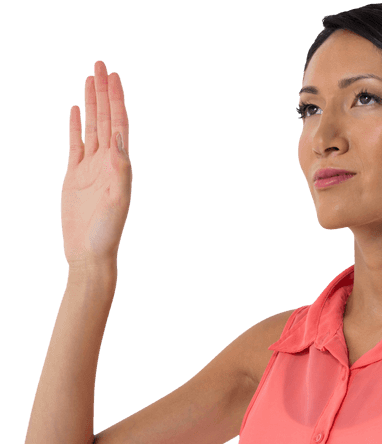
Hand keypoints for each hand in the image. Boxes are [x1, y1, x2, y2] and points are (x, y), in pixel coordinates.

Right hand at [61, 59, 131, 269]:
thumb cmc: (107, 232)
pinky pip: (75, 144)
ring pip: (91, 127)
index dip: (117, 100)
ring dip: (91, 103)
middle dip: (104, 92)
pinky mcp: (74, 177)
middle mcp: (107, 164)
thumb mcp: (118, 200)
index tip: (114, 76)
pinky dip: (76, 126)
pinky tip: (76, 110)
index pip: (119, 125)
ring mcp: (90, 169)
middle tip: (101, 64)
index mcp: (120, 166)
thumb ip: (120, 171)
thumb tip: (119, 142)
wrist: (89, 253)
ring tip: (90, 78)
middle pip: (106, 119)